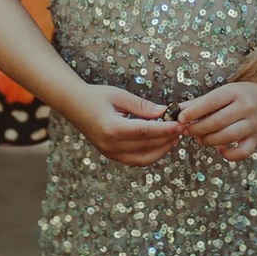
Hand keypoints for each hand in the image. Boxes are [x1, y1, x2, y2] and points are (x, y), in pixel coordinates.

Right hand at [65, 84, 183, 166]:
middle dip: (167, 139)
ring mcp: (110, 153)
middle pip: (147, 146)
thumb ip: (142, 106)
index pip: (145, 132)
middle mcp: (111, 145)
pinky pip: (136, 160)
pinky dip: (150, 154)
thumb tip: (164, 112)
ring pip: (143, 159)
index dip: (165, 130)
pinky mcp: (111, 155)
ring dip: (161, 150)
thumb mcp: (119, 95)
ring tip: (174, 137)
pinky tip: (161, 143)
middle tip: (182, 129)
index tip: (180, 124)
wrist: (73, 105)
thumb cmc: (96, 96)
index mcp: (112, 128)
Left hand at [177, 82, 256, 161]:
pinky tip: (219, 149)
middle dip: (198, 128)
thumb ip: (199, 102)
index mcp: (234, 92)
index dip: (194, 112)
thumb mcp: (222, 93)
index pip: (211, 102)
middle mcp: (246, 107)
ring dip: (209, 140)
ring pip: (228, 136)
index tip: (181, 119)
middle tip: (186, 131)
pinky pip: (243, 152)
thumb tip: (175, 111)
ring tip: (199, 139)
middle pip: (218, 121)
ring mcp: (253, 124)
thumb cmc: (238, 96)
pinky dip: (229, 155)